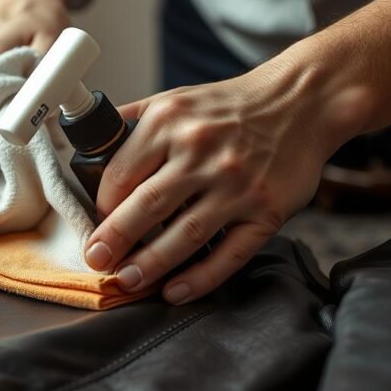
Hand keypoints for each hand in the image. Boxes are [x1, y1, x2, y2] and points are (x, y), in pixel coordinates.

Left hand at [84, 55, 372, 303]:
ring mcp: (237, 183)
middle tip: (96, 262)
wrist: (303, 100)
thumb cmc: (232, 105)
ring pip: (185, 233)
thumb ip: (133, 121)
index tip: (96, 226)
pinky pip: (230, 252)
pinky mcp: (267, 210)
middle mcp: (202, 151)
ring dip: (151, 264)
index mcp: (170, 122)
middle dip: (115, 240)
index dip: (102, 206)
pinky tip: (175, 292)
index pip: (121, 174)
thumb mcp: (176, 99)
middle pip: (146, 205)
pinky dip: (201, 277)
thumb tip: (86, 142)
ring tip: (127, 281)